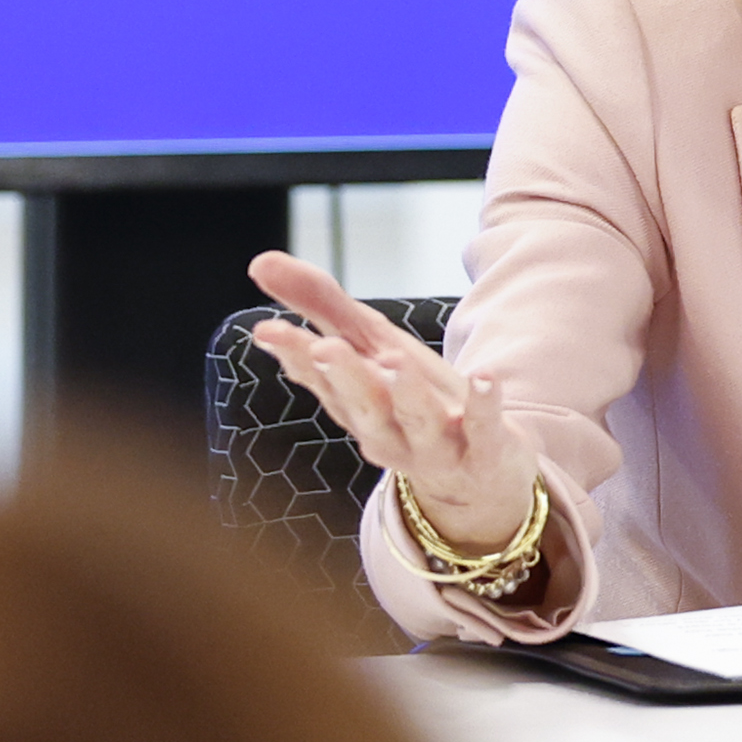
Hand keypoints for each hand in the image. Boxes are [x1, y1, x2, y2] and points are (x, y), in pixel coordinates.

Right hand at [243, 253, 544, 556]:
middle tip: (324, 347)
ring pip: (416, 419)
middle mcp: (386, 430)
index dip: (295, 355)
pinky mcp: (484, 449)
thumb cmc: (410, 401)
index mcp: (354, 404)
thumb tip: (257, 263)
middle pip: (362, 403)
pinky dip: (483, 403)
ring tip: (395, 361)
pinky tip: (484, 375)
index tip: (266, 330)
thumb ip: (320, 305)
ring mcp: (435, 445)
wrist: (478, 479)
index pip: (320, 379)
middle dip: (344, 376)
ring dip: (405, 393)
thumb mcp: (370, 347)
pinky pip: (482, 427)